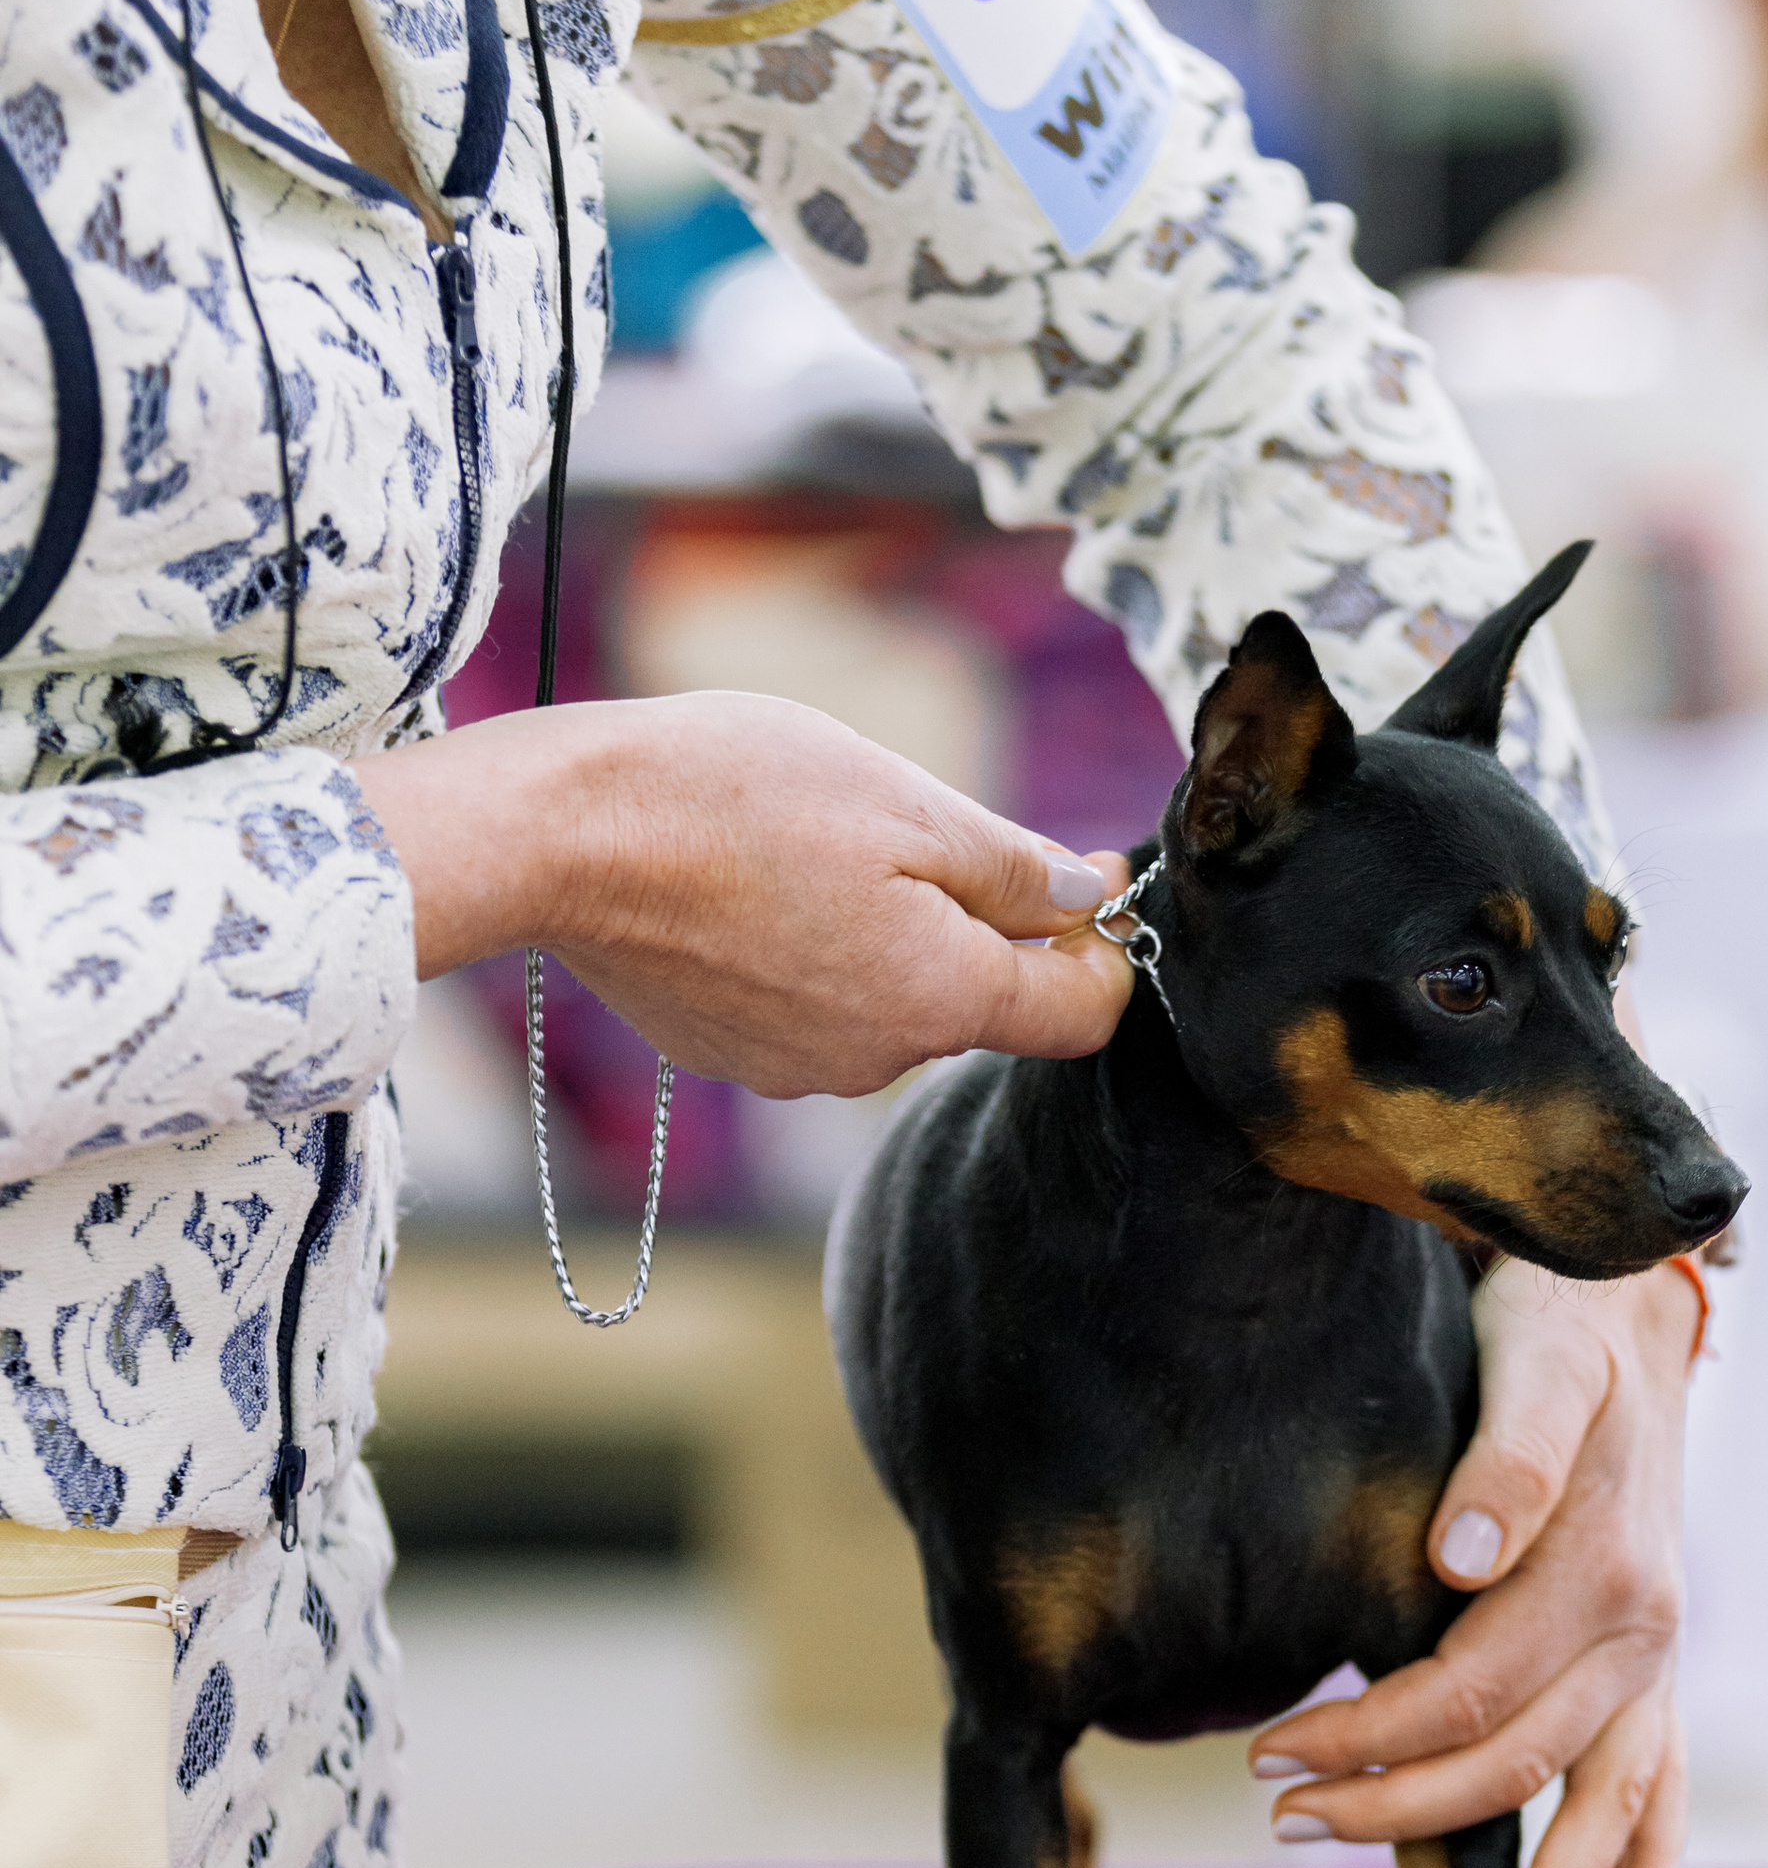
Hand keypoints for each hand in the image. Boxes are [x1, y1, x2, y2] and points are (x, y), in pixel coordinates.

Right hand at [358, 692, 1131, 1091]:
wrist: (561, 838)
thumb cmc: (737, 798)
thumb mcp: (907, 805)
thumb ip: (1015, 869)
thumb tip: (1091, 899)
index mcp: (942, 1001)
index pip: (1080, 1017)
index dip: (1105, 946)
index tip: (1092, 870)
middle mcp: (876, 1061)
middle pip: (980, 1001)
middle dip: (986, 924)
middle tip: (938, 824)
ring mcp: (794, 1068)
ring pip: (891, 1000)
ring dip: (894, 933)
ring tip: (826, 842)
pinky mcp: (727, 1053)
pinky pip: (812, 1007)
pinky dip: (816, 952)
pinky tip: (763, 882)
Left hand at [1251, 1255, 1696, 1867]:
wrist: (1627, 1300)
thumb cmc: (1556, 1324)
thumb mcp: (1533, 1358)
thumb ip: (1507, 1456)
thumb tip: (1461, 1560)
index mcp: (1600, 1567)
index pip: (1465, 1693)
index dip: (1364, 1737)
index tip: (1267, 1755)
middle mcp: (1642, 1626)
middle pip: (1517, 1763)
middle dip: (1400, 1812)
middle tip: (1286, 1822)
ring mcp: (1657, 1652)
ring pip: (1608, 1799)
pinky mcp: (1655, 1659)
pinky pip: (1667, 1774)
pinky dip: (1657, 1852)